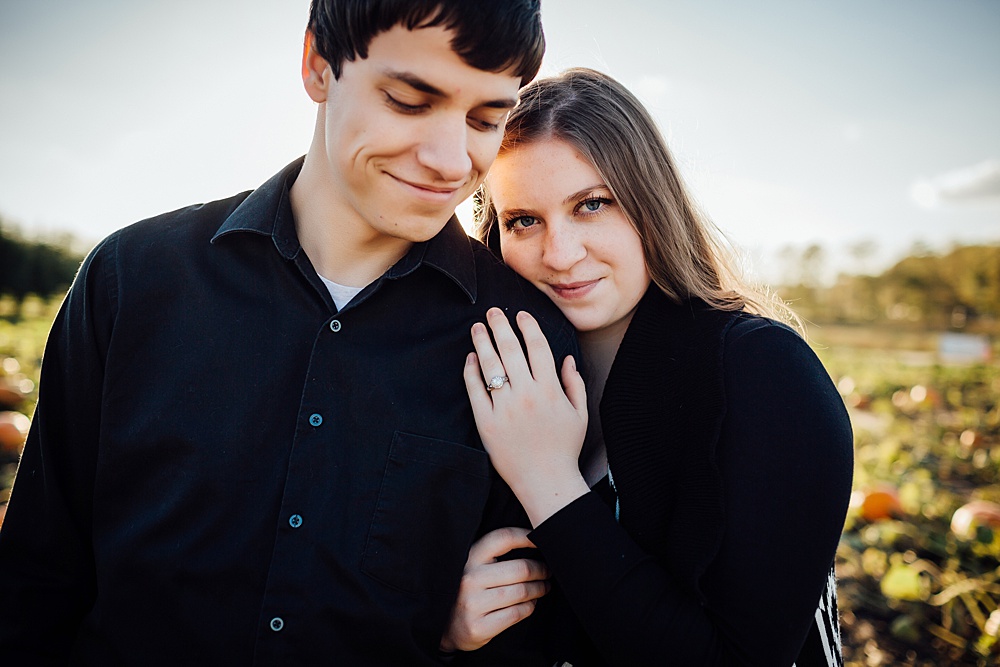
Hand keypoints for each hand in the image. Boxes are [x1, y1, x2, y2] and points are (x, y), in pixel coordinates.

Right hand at [440, 527, 550, 652]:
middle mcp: (469, 578)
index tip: (540, 539)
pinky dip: (530, 607)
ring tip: (544, 587)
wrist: (445, 628)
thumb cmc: (469, 591)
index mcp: (470, 558)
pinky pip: (517, 613)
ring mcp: (473, 603)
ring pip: (521, 592)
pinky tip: (531, 603)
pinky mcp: (479, 626)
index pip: (503, 538)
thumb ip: (495, 555)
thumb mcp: (475, 567)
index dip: (526, 536)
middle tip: (548, 571)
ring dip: (539, 589)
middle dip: (541, 570)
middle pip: (520, 569)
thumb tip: (534, 540)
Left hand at [464, 308, 590, 525]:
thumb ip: (573, 383)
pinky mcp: (486, 423)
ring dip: (482, 343)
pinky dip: (471, 372)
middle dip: (501, 326)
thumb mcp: (579, 413)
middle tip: (493, 312)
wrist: (546, 481)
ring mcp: (504, 408)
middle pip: (510, 350)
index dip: (528, 327)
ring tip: (477, 328)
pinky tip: (469, 359)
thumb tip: (566, 358)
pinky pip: (475, 391)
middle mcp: (526, 395)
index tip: (521, 315)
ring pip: (490, 366)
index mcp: (550, 390)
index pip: (537, 348)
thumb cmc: (564, 448)